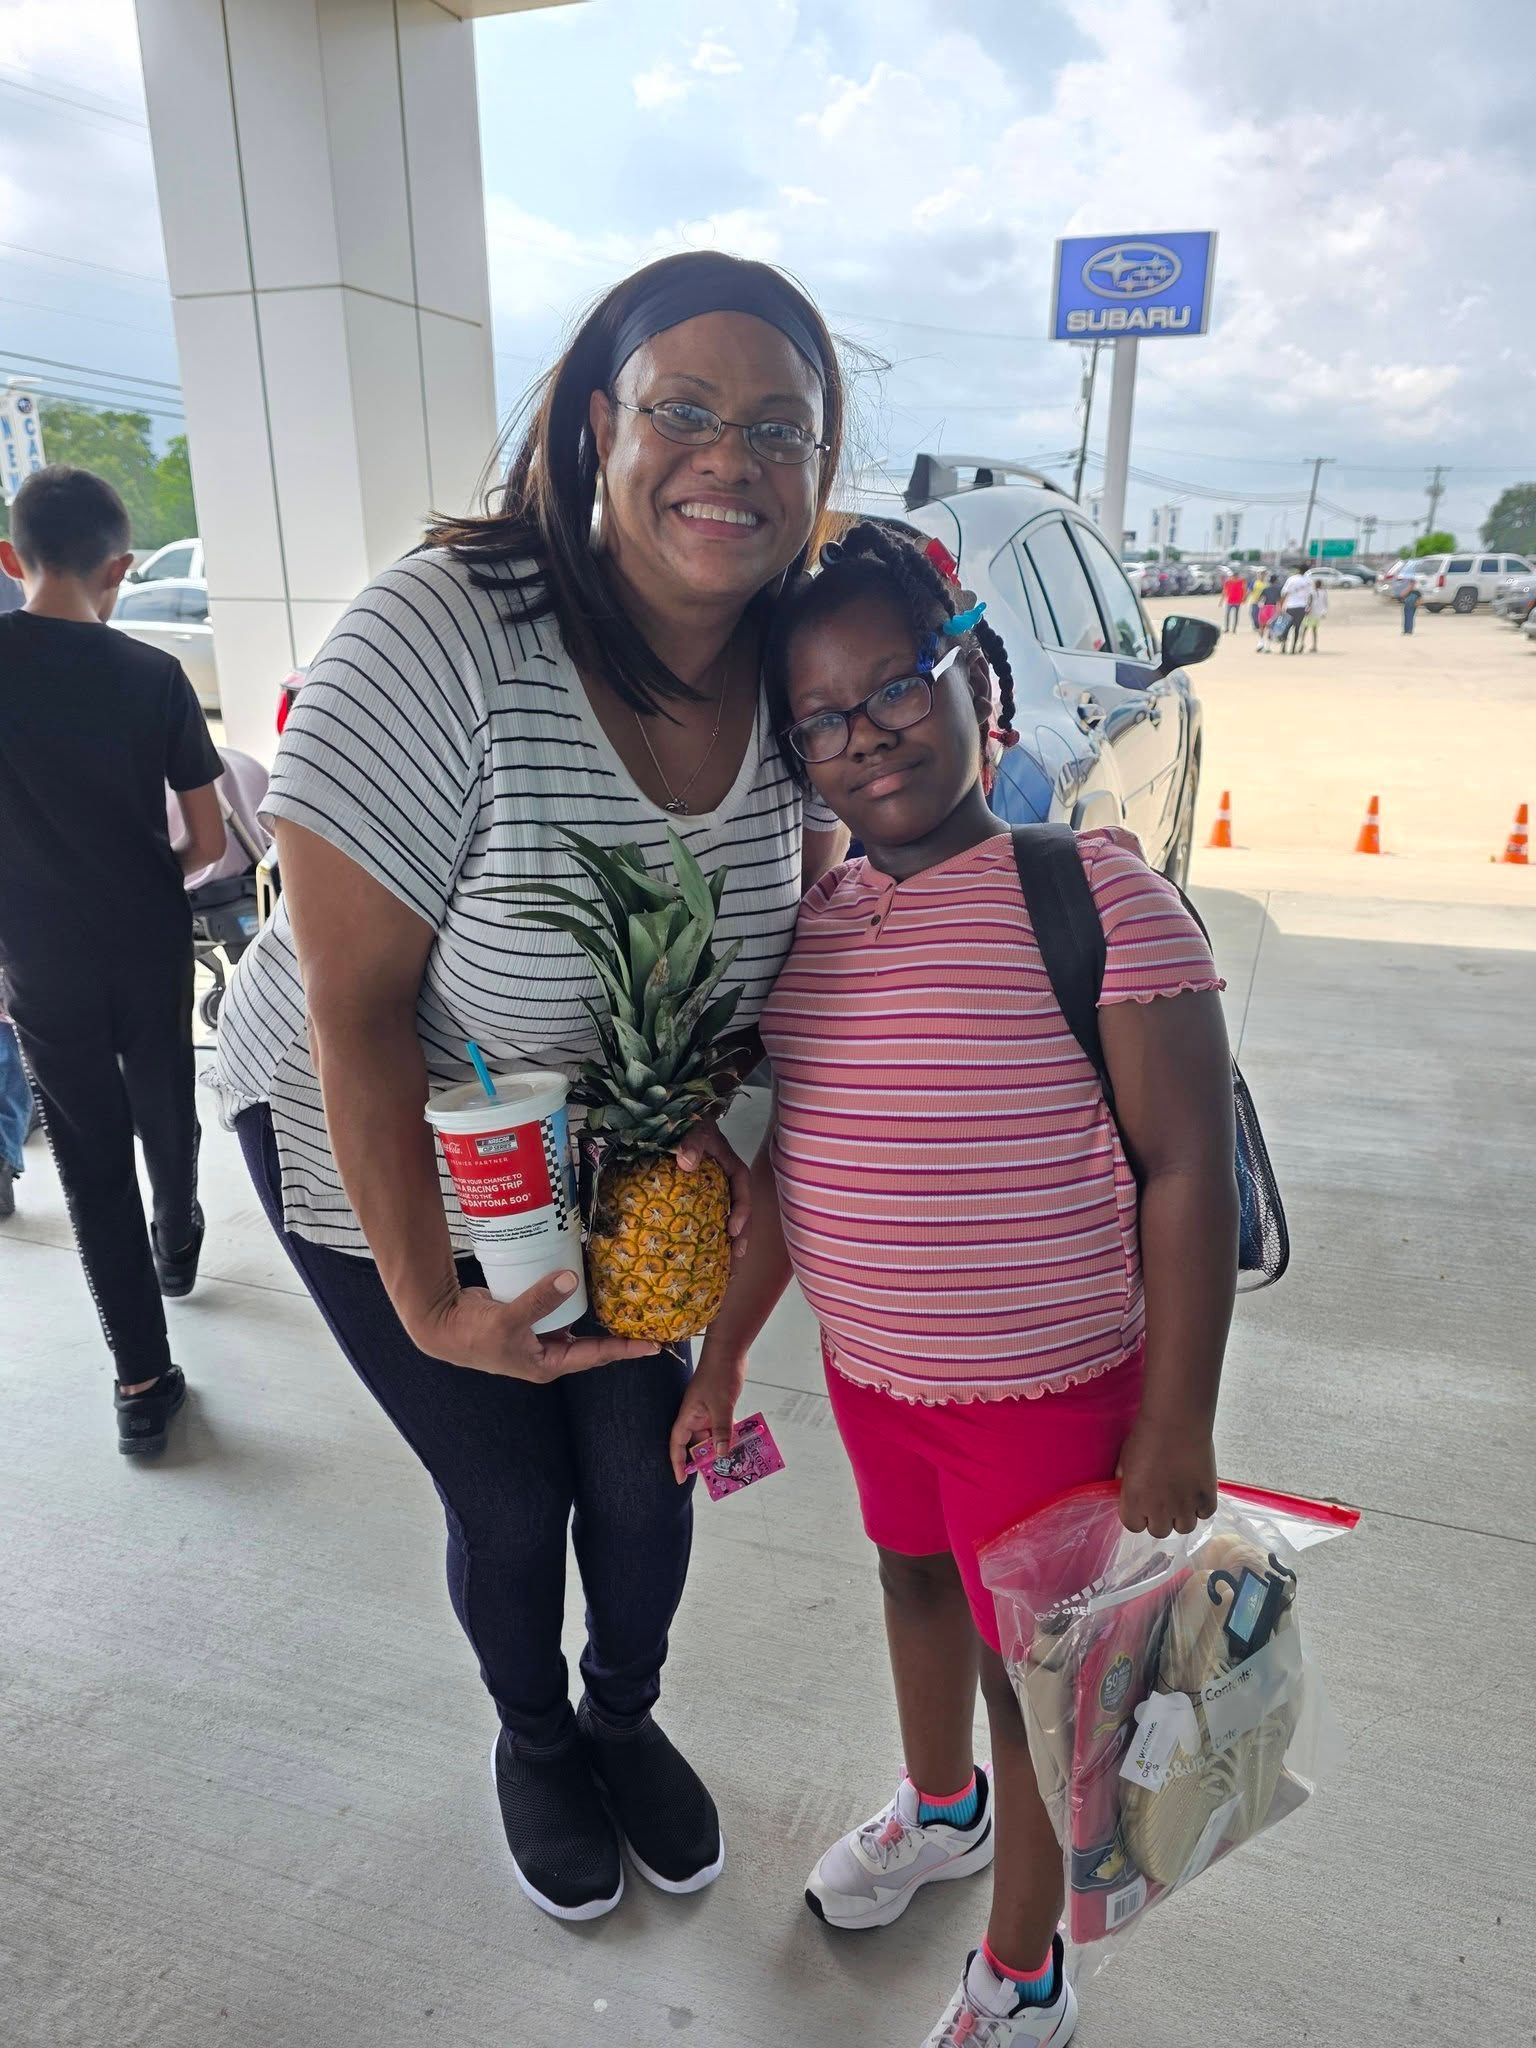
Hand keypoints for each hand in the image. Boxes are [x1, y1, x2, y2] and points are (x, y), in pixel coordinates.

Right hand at [410, 1272, 652, 1381]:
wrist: (442, 1326)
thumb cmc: (474, 1335)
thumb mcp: (510, 1320)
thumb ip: (540, 1300)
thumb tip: (571, 1279)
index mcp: (548, 1364)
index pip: (596, 1356)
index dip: (625, 1349)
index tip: (654, 1345)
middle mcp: (548, 1353)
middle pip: (592, 1343)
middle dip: (618, 1333)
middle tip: (647, 1319)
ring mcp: (538, 1337)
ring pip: (575, 1324)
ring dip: (595, 1312)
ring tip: (624, 1297)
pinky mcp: (529, 1319)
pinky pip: (558, 1308)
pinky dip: (570, 1296)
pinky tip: (582, 1279)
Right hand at [668, 1348, 747, 1483]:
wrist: (729, 1350)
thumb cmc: (720, 1374)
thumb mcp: (722, 1406)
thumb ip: (722, 1430)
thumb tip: (722, 1454)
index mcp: (688, 1415)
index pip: (677, 1443)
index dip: (677, 1462)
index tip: (681, 1479)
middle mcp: (695, 1415)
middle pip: (697, 1442)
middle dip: (705, 1457)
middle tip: (718, 1474)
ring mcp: (708, 1410)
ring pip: (712, 1434)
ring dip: (721, 1445)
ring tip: (733, 1460)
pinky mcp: (720, 1405)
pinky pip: (723, 1424)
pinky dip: (730, 1432)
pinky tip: (743, 1440)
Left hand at [675, 1118, 750, 1258]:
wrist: (678, 1120)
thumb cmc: (692, 1123)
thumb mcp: (695, 1129)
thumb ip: (693, 1142)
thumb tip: (686, 1163)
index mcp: (732, 1169)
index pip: (742, 1191)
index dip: (742, 1212)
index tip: (732, 1229)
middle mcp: (726, 1184)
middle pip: (739, 1214)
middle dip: (739, 1238)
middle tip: (735, 1260)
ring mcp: (714, 1194)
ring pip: (726, 1221)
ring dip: (727, 1244)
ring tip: (726, 1271)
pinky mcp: (699, 1201)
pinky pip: (706, 1221)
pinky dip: (707, 1239)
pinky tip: (701, 1260)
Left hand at [1117, 1415, 1217, 1537]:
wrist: (1176, 1422)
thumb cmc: (1146, 1436)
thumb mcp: (1125, 1457)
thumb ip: (1124, 1477)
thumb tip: (1125, 1485)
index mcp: (1135, 1502)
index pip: (1133, 1526)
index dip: (1137, 1515)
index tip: (1141, 1504)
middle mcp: (1159, 1510)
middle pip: (1159, 1532)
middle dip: (1159, 1518)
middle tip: (1162, 1500)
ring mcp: (1185, 1507)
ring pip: (1184, 1528)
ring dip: (1181, 1516)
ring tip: (1181, 1497)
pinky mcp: (1207, 1498)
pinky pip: (1205, 1514)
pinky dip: (1202, 1506)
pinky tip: (1197, 1491)